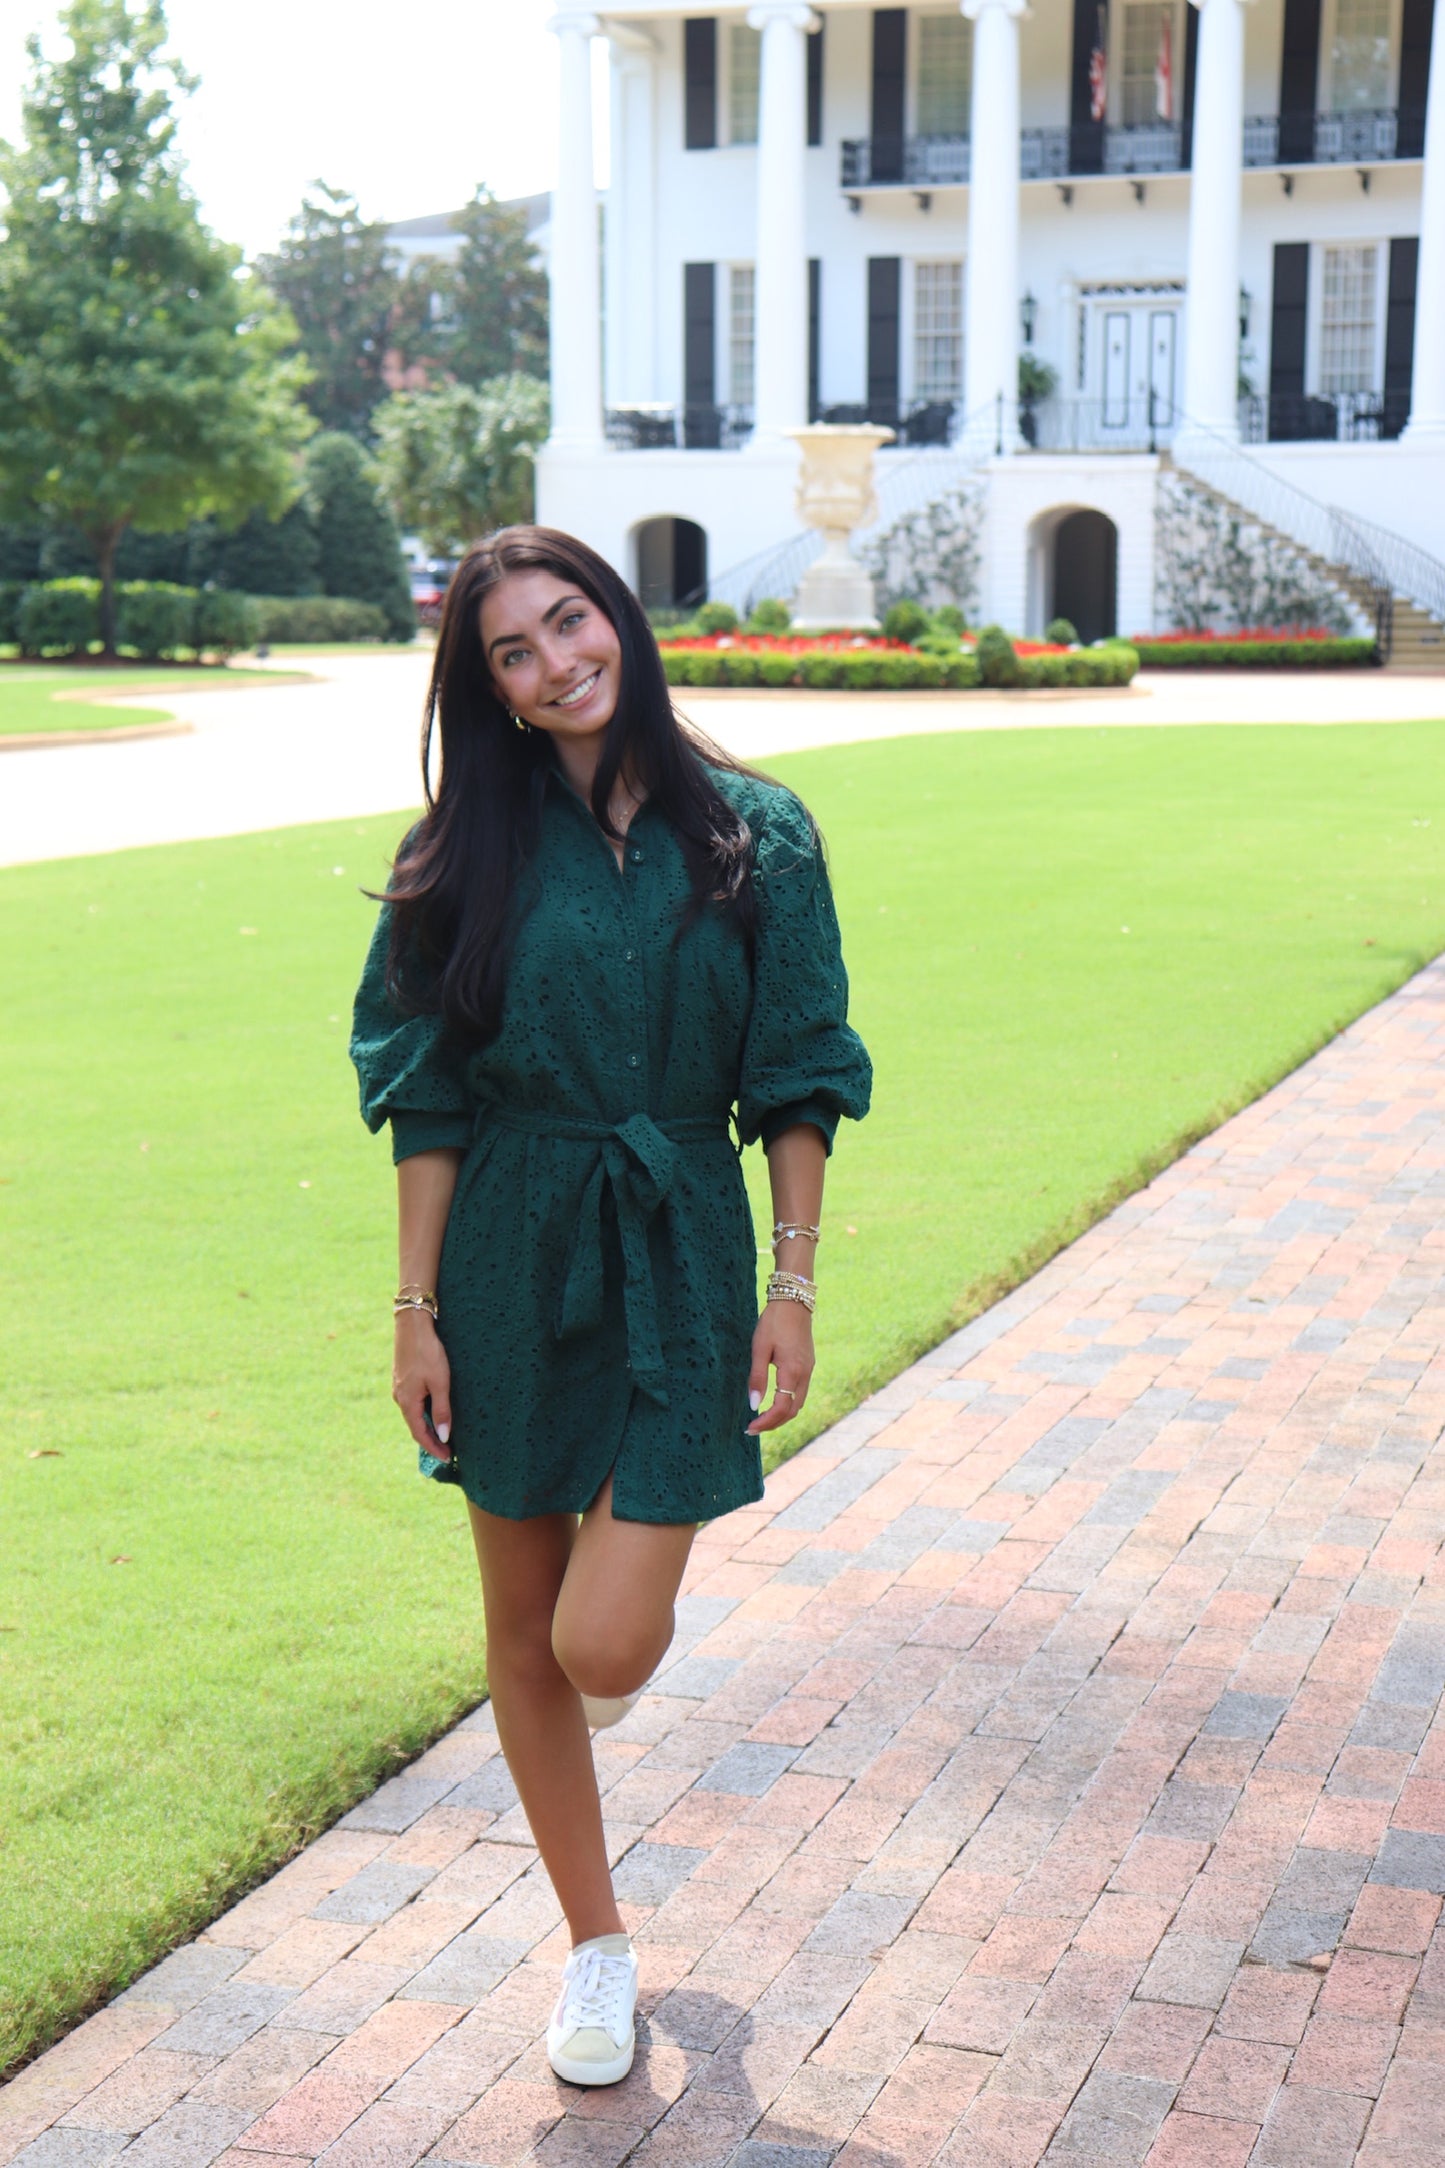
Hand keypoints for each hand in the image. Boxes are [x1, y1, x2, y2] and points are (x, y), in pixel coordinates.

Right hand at [393, 1309, 452, 1458]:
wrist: (412, 1325)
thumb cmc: (428, 1353)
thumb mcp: (440, 1382)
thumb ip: (442, 1410)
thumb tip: (444, 1436)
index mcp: (407, 1402)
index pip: (420, 1434)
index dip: (434, 1448)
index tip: (447, 1458)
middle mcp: (399, 1398)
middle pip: (416, 1426)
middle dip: (431, 1440)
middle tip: (448, 1451)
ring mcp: (399, 1388)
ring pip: (414, 1414)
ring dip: (428, 1426)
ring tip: (444, 1435)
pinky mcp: (402, 1378)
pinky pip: (413, 1403)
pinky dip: (424, 1412)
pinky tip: (434, 1411)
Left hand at [747, 1301, 813, 1434]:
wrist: (794, 1301)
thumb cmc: (773, 1322)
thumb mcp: (759, 1348)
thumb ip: (757, 1378)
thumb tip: (753, 1405)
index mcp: (792, 1372)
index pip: (781, 1409)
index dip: (766, 1422)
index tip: (749, 1427)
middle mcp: (805, 1374)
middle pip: (792, 1411)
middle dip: (774, 1423)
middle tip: (752, 1428)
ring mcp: (809, 1370)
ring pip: (799, 1403)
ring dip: (782, 1415)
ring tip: (762, 1418)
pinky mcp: (808, 1365)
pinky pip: (801, 1392)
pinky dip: (788, 1403)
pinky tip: (774, 1402)